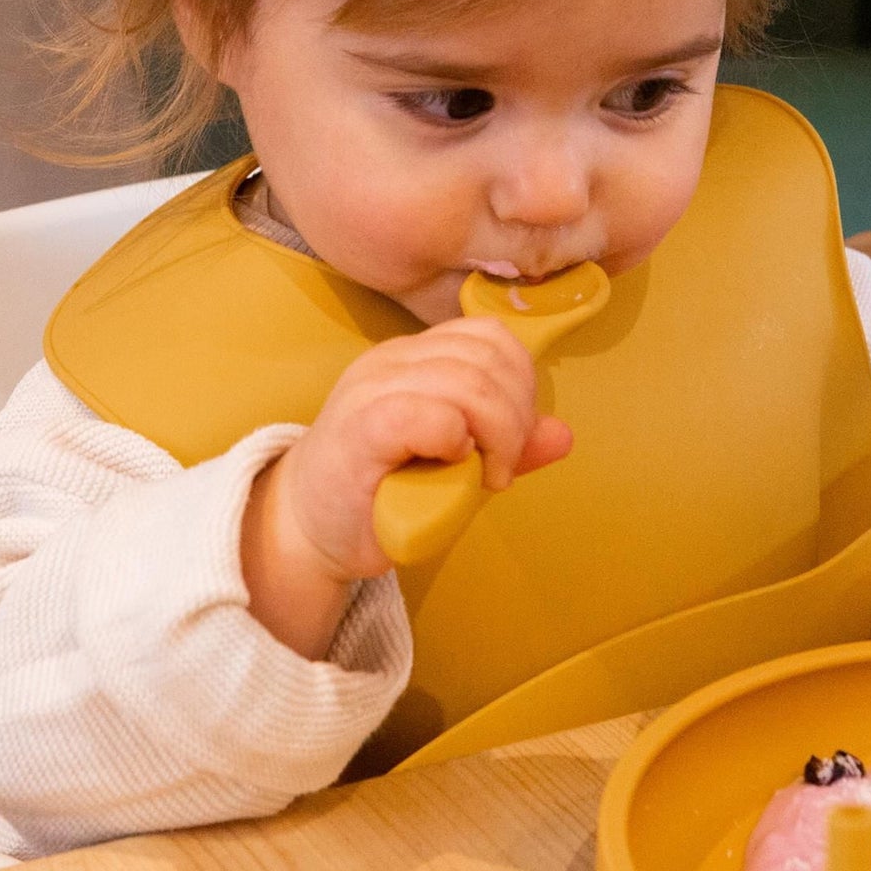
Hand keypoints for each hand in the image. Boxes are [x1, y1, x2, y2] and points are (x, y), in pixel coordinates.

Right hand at [240, 317, 571, 656]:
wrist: (307, 531)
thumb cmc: (382, 496)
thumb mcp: (458, 466)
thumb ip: (507, 446)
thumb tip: (563, 435)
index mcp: (416, 357)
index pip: (491, 338)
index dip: (522, 385)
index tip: (514, 439)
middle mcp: (392, 360)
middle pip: (489, 359)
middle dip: (517, 418)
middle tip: (502, 467)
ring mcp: (372, 388)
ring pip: (469, 382)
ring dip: (497, 434)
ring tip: (483, 475)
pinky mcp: (359, 427)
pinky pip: (429, 415)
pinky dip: (456, 441)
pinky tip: (450, 466)